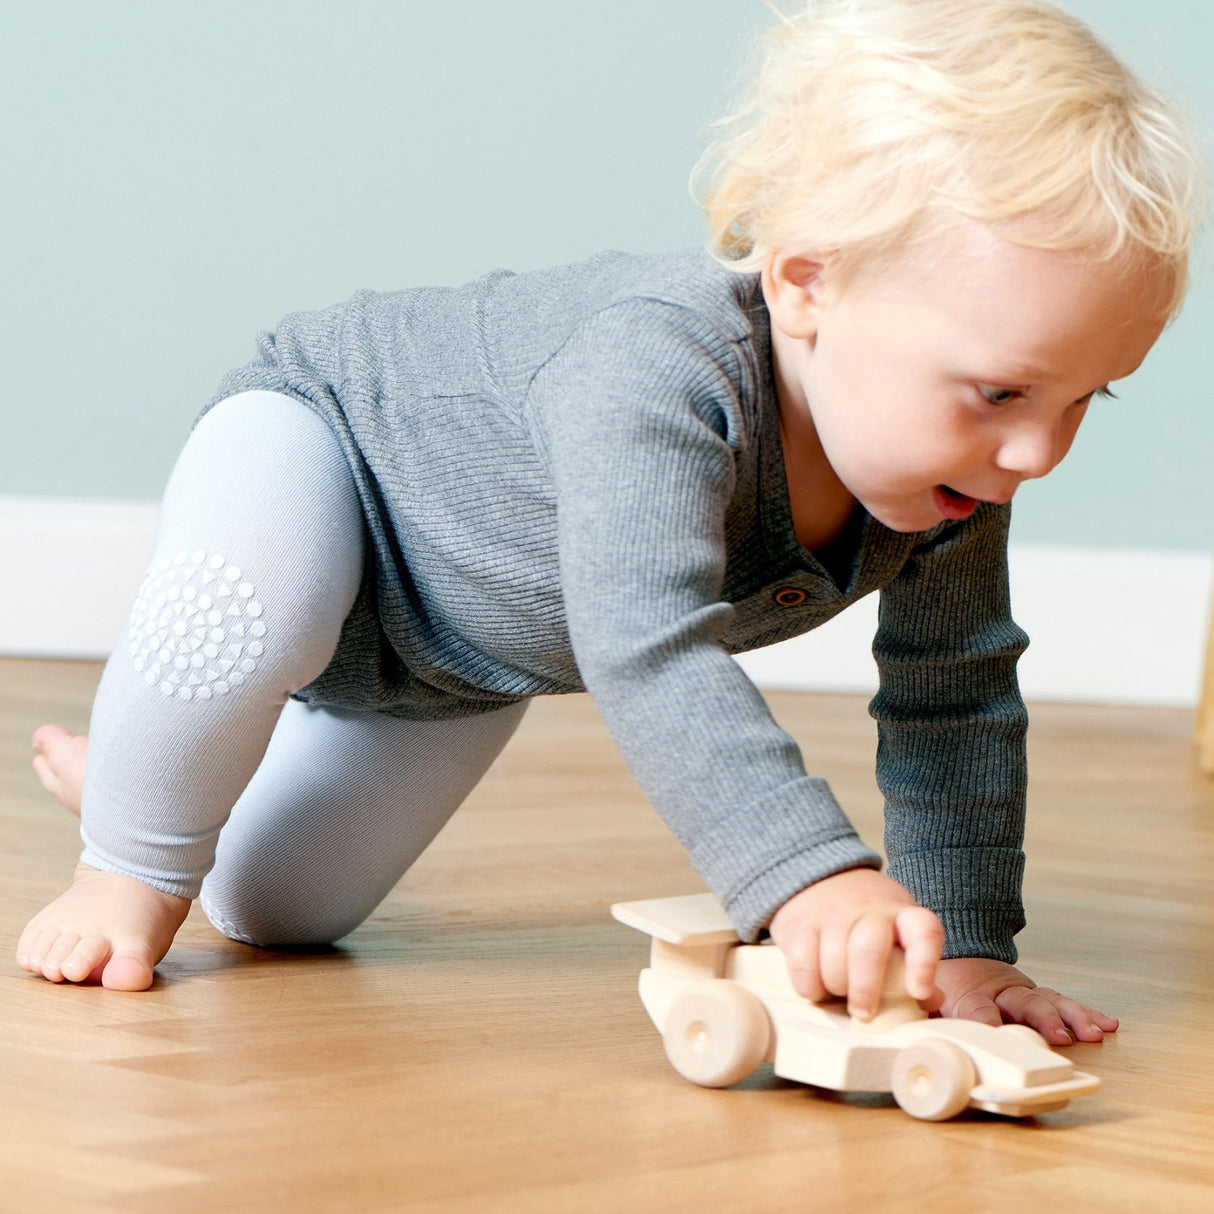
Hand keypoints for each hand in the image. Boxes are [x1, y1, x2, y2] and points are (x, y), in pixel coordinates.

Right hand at [768, 868, 944, 1019]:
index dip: (923, 964)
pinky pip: (802, 963)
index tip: (918, 992)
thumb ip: (913, 968)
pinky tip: (816, 988)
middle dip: (864, 988)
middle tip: (863, 1013)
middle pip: (868, 950)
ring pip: (834, 960)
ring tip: (838, 992)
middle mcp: (870, 910)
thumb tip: (930, 1000)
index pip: (923, 932)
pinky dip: (809, 985)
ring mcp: (832, 914)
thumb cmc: (868, 925)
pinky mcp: (799, 923)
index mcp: (903, 916)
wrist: (821, 881)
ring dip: (836, 987)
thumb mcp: (899, 937)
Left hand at [935, 957, 1119, 1044]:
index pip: (978, 1009)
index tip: (1000, 1036)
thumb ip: (924, 1018)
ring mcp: (1020, 992)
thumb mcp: (924, 998)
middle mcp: (999, 992)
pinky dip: (1086, 1012)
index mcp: (968, 994)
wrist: (956, 949)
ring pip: (1048, 1001)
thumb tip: (915, 1040)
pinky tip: (1108, 1023)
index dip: (989, 1022)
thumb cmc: (940, 982)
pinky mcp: (1035, 994)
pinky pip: (1062, 1001)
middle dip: (1041, 1019)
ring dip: (1072, 1017)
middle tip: (1058, 1036)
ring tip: (1094, 1033)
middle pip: (1022, 1003)